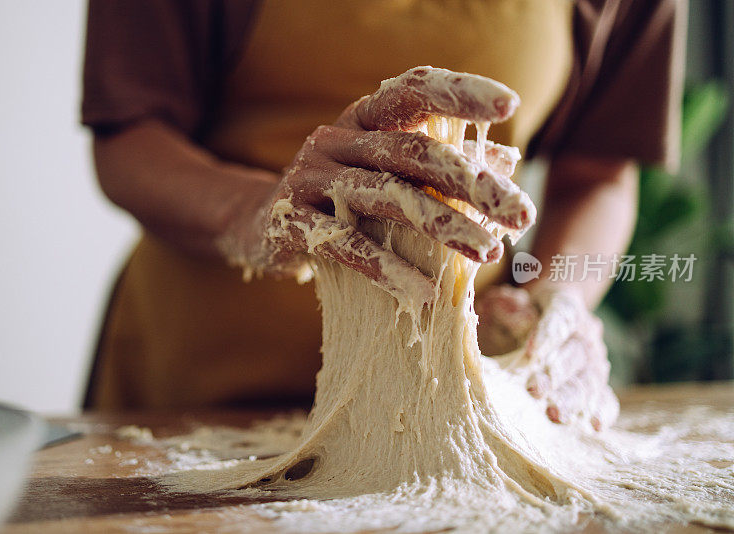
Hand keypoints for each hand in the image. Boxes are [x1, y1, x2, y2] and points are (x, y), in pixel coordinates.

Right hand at [217, 67, 534, 306]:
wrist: (260, 226)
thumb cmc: (339, 199)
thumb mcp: (385, 173)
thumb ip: (439, 164)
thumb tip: (507, 161)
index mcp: (362, 119)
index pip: (413, 90)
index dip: (460, 92)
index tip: (510, 104)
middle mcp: (335, 139)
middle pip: (411, 152)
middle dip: (471, 182)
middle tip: (521, 212)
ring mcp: (309, 178)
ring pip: (384, 196)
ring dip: (443, 225)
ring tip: (490, 252)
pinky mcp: (291, 222)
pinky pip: (344, 245)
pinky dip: (387, 268)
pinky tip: (426, 291)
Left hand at [476, 284, 618, 430]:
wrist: (530, 321)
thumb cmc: (511, 313)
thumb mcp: (501, 305)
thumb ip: (507, 307)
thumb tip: (521, 314)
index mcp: (565, 305)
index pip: (563, 313)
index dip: (548, 332)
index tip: (530, 352)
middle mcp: (585, 332)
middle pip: (577, 351)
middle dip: (556, 373)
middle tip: (534, 390)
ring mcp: (594, 360)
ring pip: (589, 379)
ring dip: (573, 398)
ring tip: (555, 414)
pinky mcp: (595, 385)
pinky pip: (606, 398)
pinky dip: (602, 412)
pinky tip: (593, 426)